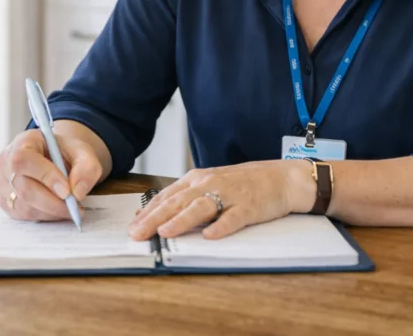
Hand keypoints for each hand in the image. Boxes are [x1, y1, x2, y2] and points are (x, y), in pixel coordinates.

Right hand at [0, 128, 103, 221]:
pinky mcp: (6, 201)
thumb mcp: (83, 152)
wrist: (58, 159)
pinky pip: (24, 215)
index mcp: (23, 142)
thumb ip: (87, 167)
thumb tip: (77, 192)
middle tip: (75, 207)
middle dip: (53, 202)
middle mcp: (6, 162)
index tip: (67, 191)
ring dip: (52, 211)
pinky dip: (45, 216)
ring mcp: (3, 183)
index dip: (44, 177)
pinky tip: (57, 209)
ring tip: (71, 207)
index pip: (23, 160)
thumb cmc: (66, 153)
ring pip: (25, 206)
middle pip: (24, 188)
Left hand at [128, 160, 314, 240]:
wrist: (281, 177)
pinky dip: (222, 226)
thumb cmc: (243, 183)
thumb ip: (187, 197)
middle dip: (155, 218)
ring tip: (165, 232)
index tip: (131, 225)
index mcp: (198, 178)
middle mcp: (210, 184)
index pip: (167, 195)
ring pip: (201, 207)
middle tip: (137, 233)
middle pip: (178, 201)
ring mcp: (230, 194)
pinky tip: (210, 235)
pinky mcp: (249, 206)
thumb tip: (157, 213)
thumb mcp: (211, 184)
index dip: (148, 211)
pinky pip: (234, 217)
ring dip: (182, 220)